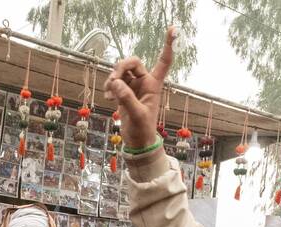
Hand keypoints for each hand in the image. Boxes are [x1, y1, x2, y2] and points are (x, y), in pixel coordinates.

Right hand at [106, 26, 174, 148]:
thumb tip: (116, 84)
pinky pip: (114, 81)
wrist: (137, 142)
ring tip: (108, 94)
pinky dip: (109, 87)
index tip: (173, 29)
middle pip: (132, 62)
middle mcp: (144, 82)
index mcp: (154, 84)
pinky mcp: (123, 92)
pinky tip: (107, 97)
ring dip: (112, 79)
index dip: (169, 45)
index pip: (164, 61)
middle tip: (113, 81)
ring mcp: (133, 86)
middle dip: (120, 68)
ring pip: (120, 71)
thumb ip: (127, 99)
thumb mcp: (137, 116)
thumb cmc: (142, 130)